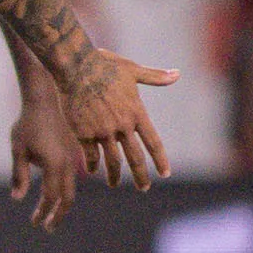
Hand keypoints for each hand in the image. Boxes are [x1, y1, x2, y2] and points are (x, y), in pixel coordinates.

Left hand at [9, 83, 81, 229]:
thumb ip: (19, 175)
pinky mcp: (74, 152)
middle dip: (57, 215)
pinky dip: (65, 189)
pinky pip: (72, 176)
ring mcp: (73, 157)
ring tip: (50, 214)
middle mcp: (68, 163)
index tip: (35, 223)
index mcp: (55, 164)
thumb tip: (18, 199)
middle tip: (47, 228)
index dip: (43, 212)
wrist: (44, 100)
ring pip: (71, 187)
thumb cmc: (27, 124)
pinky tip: (54, 193)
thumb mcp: (19, 150)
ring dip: (61, 203)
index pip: (51, 197)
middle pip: (67, 197)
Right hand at [54, 46, 177, 189]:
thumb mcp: (132, 70)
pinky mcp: (83, 133)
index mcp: (136, 113)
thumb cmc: (104, 64)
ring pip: (112, 160)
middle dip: (141, 175)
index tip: (165, 173)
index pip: (153, 142)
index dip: (160, 159)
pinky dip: (92, 164)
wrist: (75, 67)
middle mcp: (122, 125)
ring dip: (114, 176)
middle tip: (144, 188)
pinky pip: (90, 155)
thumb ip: (155, 77)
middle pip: (135, 157)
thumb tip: (177, 74)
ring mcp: (102, 131)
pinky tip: (93, 170)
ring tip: (115, 184)